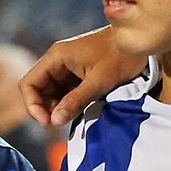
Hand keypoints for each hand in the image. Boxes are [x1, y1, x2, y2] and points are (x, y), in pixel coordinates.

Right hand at [18, 26, 140, 127]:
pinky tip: (78, 112)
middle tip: (59, 125)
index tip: (47, 123)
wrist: (141, 45)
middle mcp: (57, 61)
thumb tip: (54, 121)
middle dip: (45, 109)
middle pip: (38, 91)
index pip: (28, 84)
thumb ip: (75, 100)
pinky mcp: (78, 75)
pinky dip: (67, 105)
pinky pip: (64, 93)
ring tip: (71, 118)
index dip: (32, 106)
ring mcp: (67, 68)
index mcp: (56, 57)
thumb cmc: (121, 57)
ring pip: (51, 94)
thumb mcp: (99, 81)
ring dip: (57, 109)